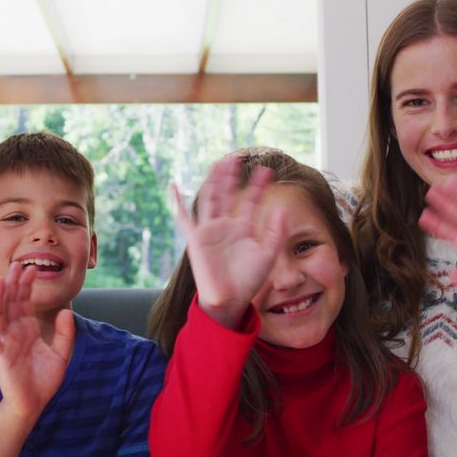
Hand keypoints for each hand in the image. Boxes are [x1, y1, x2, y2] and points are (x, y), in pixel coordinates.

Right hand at [0, 262, 75, 421]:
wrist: (34, 403)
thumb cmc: (43, 379)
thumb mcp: (61, 353)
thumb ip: (65, 333)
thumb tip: (67, 310)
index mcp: (27, 329)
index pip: (24, 302)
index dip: (26, 285)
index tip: (30, 268)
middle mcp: (15, 332)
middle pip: (11, 303)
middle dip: (12, 284)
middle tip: (16, 264)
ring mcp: (6, 344)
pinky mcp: (1, 358)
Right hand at [173, 155, 284, 327]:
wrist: (230, 300)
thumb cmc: (249, 281)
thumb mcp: (268, 254)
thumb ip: (276, 232)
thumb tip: (282, 208)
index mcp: (243, 228)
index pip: (251, 200)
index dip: (258, 185)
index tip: (267, 170)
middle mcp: (225, 226)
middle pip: (228, 194)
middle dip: (232, 177)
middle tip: (239, 157)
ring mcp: (210, 230)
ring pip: (210, 199)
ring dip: (214, 181)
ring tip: (220, 163)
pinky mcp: (196, 239)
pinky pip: (184, 219)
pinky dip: (177, 203)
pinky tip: (173, 187)